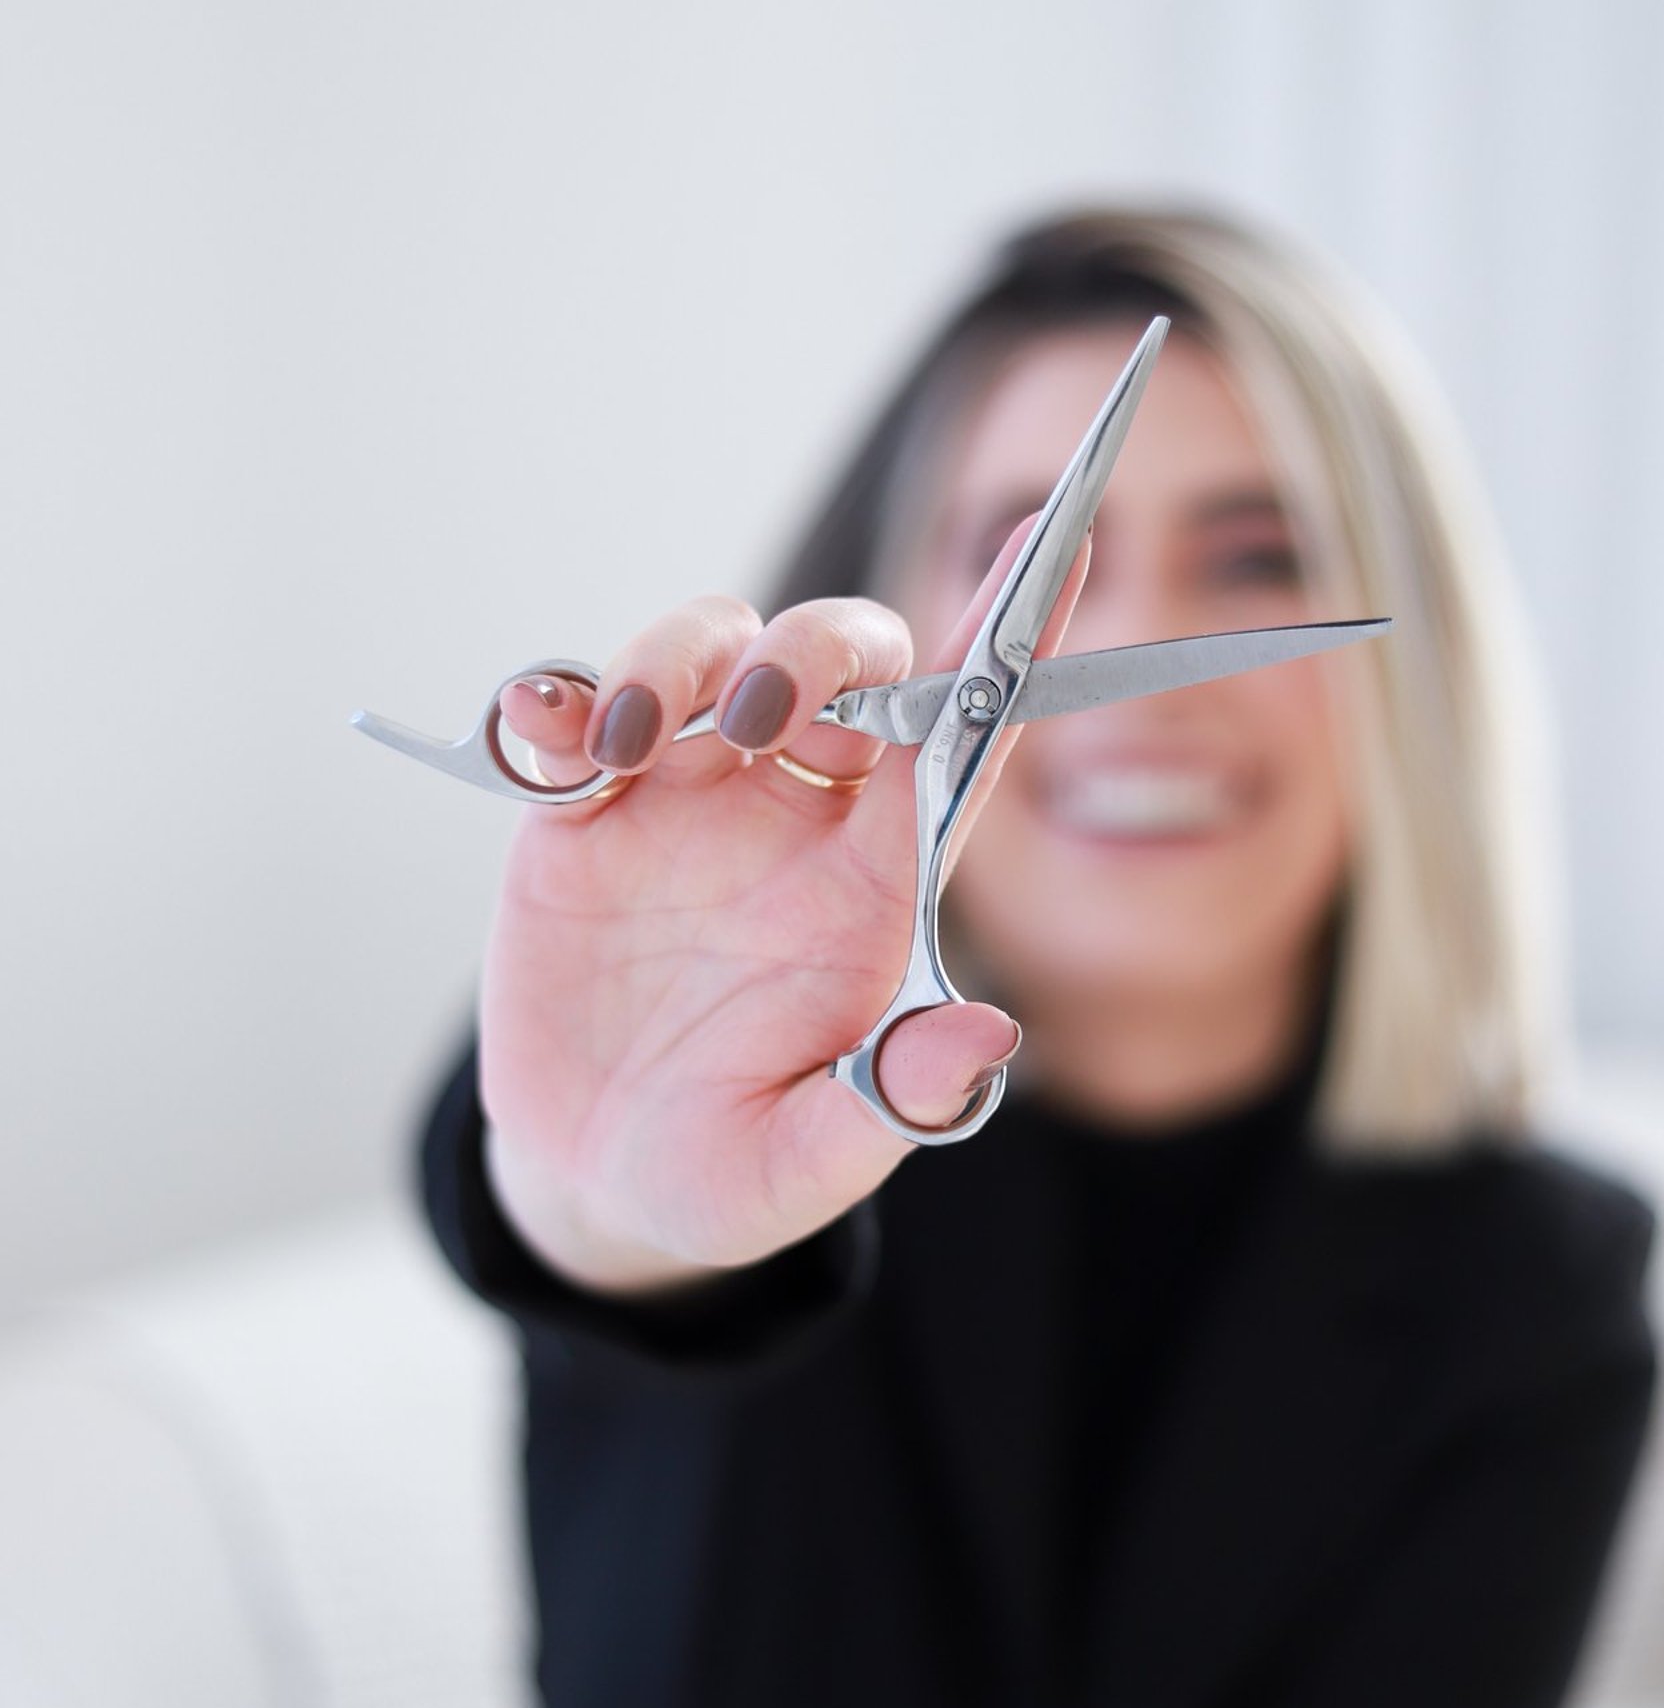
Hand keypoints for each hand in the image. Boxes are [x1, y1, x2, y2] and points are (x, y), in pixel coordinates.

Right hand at [473, 523, 1085, 1292]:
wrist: (593, 1179)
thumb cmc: (728, 1168)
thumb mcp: (803, 1167)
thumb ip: (889, 1106)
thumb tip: (988, 1040)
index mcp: (883, 879)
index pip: (975, 732)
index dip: (1023, 629)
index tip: (1072, 528)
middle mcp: (800, 811)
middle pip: (846, 660)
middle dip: (816, 649)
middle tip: (760, 715)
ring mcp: (689, 794)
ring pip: (715, 646)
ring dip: (678, 658)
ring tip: (625, 743)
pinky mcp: (584, 808)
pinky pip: (575, 706)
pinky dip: (559, 699)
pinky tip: (548, 746)